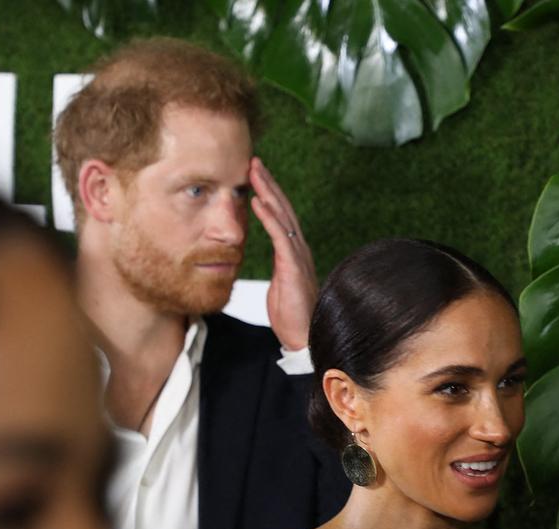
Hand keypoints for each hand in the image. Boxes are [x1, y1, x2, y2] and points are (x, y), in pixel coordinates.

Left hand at [250, 157, 318, 350]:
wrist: (305, 337)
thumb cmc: (293, 316)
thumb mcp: (282, 287)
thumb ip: (280, 270)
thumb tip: (276, 262)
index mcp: (294, 253)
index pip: (282, 217)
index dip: (270, 195)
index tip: (257, 177)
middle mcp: (298, 249)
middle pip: (283, 208)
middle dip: (268, 183)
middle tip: (254, 161)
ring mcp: (297, 255)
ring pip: (282, 215)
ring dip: (267, 191)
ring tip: (253, 171)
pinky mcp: (293, 266)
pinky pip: (279, 235)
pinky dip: (268, 216)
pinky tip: (257, 201)